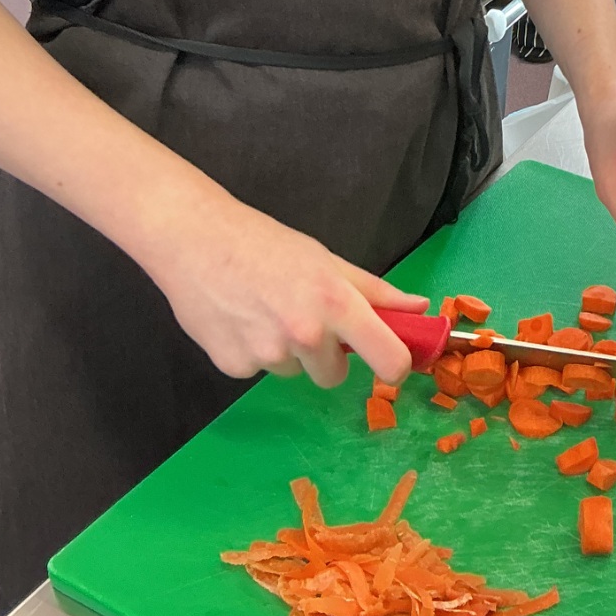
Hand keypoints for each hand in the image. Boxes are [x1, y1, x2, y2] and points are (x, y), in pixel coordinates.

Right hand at [139, 187, 428, 387]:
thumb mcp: (328, 262)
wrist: (196, 240)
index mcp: (337, 304)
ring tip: (264, 310)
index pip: (388, 359)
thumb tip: (418, 309)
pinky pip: (257, 372)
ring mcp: (267, 355)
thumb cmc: (267, 245)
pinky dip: (252, 352)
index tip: (390, 364)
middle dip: (326, 355)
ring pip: (294, 371)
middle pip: (334, 375)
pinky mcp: (233, 367)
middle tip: (303, 317)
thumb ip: (376, 292)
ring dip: (287, 352)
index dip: (395, 367)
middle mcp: (306, 335)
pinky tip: (239, 319)